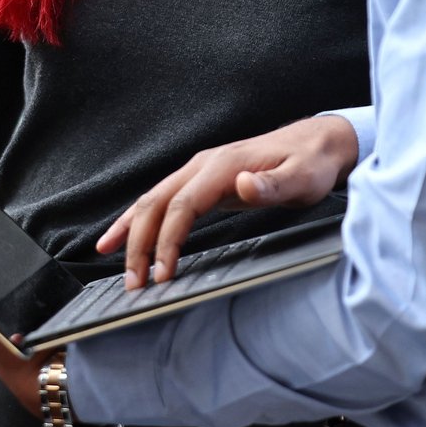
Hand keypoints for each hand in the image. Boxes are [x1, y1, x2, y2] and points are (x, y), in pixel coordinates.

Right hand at [97, 114, 358, 288]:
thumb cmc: (309, 164)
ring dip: (130, 231)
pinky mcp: (200, 181)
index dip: (166, 241)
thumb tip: (242, 185)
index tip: (161, 274)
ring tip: (109, 257)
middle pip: (155, 203)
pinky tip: (121, 234)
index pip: (181, 206)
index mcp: (221, 167)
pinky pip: (160, 200)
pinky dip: (137, 218)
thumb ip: (271, 186)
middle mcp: (202, 165)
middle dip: (138, 243)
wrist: (315, 143)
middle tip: (133, 283)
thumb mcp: (301, 179)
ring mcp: (198, 171)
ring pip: (151, 199)